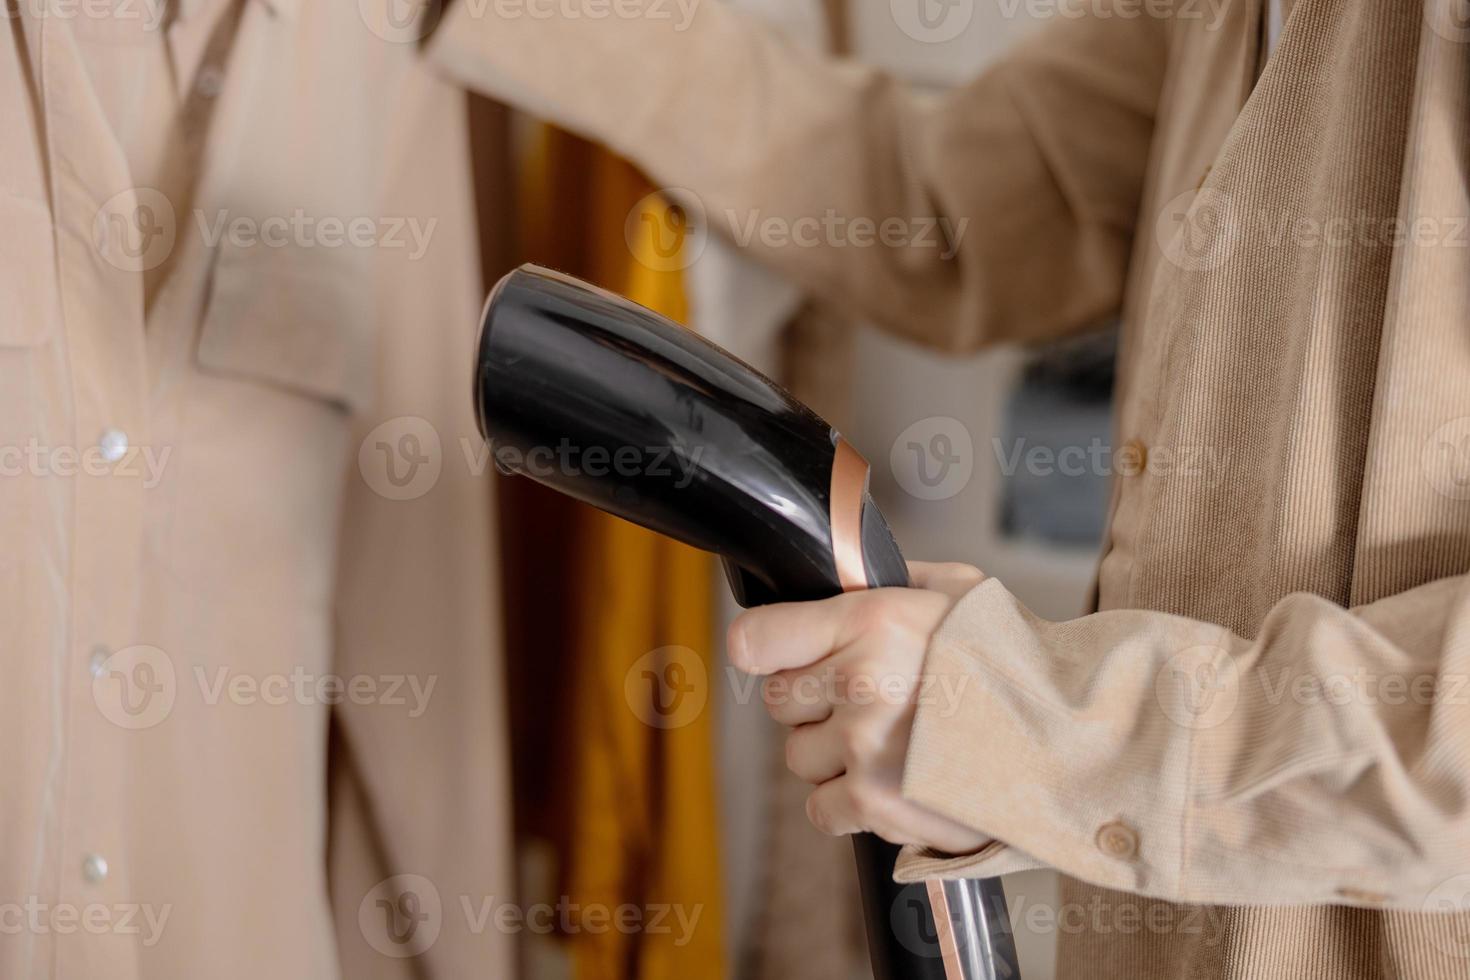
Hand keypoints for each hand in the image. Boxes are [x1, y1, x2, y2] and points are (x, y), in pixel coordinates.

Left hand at [727, 562, 989, 852]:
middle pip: (778, 701)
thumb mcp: (958, 588)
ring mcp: (863, 747)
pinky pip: (821, 809)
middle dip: (815, 702)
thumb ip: (893, 578)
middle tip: (869, 700)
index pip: (755, 639)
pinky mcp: (875, 803)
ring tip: (892, 742)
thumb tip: (848, 572)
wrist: (1070, 739)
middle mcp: (859, 682)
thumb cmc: (1016, 661)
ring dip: (834, 755)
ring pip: (799, 757)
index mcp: (871, 620)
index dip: (765, 647)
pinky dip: (849, 805)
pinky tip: (893, 781)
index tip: (780, 652)